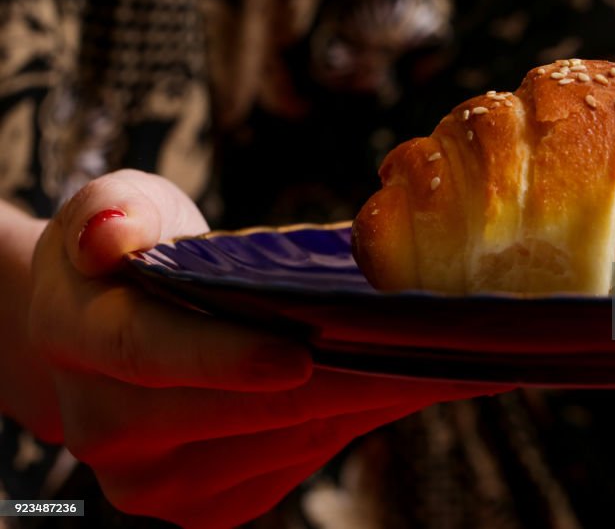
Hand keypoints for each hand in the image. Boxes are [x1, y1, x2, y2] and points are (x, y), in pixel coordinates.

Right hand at [28, 170, 499, 527]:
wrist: (106, 340)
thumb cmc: (128, 257)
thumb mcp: (117, 207)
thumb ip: (115, 212)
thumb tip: (113, 238)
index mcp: (81, 341)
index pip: (150, 352)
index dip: (224, 355)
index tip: (299, 353)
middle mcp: (114, 430)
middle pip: (248, 409)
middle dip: (348, 376)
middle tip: (435, 342)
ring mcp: (165, 483)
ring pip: (293, 438)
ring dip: (373, 396)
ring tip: (443, 355)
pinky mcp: (215, 505)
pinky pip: (305, 458)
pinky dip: (360, 417)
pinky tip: (405, 379)